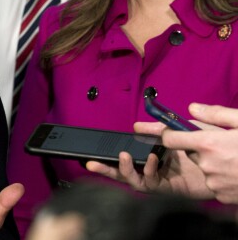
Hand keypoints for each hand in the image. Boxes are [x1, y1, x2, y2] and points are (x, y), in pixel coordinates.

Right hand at [85, 121, 213, 198]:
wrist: (226, 160)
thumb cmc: (206, 146)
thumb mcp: (179, 130)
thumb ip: (158, 129)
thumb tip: (136, 127)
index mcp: (155, 153)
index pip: (129, 154)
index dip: (112, 153)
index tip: (99, 148)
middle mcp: (155, 168)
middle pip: (125, 171)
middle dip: (107, 168)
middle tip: (93, 163)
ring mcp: (161, 179)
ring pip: (134, 180)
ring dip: (125, 170)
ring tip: (123, 157)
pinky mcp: (170, 189)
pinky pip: (152, 184)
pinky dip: (148, 172)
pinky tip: (151, 160)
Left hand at [162, 103, 237, 203]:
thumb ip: (216, 114)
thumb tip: (192, 108)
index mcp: (208, 144)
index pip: (170, 139)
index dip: (170, 133)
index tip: (175, 130)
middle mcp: (207, 165)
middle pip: (191, 153)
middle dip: (202, 147)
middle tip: (225, 144)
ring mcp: (215, 183)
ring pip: (206, 168)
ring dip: (215, 163)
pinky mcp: (223, 197)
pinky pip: (216, 183)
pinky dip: (225, 178)